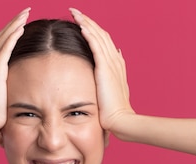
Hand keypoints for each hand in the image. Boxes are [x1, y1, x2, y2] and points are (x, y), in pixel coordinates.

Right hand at [0, 8, 29, 131]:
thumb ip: (6, 89)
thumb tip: (16, 90)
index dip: (9, 32)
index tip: (19, 24)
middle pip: (0, 37)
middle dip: (12, 23)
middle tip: (24, 12)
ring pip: (2, 38)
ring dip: (14, 24)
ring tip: (25, 14)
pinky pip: (5, 48)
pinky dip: (13, 36)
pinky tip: (21, 27)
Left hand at [70, 8, 134, 133]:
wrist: (120, 119)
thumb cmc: (114, 112)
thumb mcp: (112, 92)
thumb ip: (111, 77)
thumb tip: (112, 64)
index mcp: (116, 65)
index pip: (104, 41)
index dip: (94, 30)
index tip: (82, 22)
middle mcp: (115, 60)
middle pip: (101, 34)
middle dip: (88, 21)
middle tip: (75, 11)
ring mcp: (111, 64)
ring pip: (98, 36)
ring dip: (86, 22)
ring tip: (75, 13)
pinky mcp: (105, 69)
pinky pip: (96, 46)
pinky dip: (89, 34)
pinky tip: (81, 25)